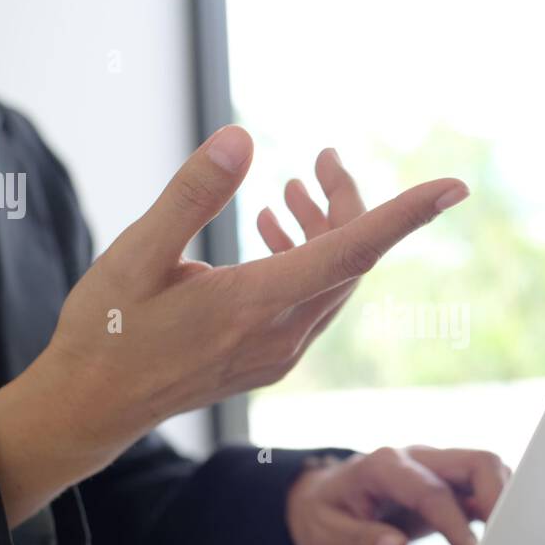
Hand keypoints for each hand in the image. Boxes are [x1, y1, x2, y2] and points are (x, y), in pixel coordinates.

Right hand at [0, 126, 468, 526]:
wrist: (91, 406)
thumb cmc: (105, 330)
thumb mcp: (135, 254)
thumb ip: (192, 194)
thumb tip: (242, 137)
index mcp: (252, 305)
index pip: (350, 251)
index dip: (403, 215)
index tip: (452, 187)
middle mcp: (279, 334)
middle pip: (348, 259)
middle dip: (348, 203)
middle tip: (324, 159)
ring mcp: (278, 352)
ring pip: (332, 281)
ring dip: (324, 230)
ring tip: (292, 189)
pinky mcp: (269, 359)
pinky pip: (311, 301)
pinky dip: (306, 259)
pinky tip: (270, 229)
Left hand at [286, 446, 512, 544]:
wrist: (318, 497)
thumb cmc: (323, 513)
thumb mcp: (326, 532)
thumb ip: (360, 540)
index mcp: (385, 466)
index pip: (433, 491)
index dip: (457, 524)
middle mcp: (417, 459)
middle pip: (476, 462)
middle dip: (500, 498)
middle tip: (508, 541)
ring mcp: (436, 468)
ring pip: (487, 470)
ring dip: (506, 500)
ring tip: (513, 540)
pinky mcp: (448, 484)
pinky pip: (484, 486)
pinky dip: (499, 507)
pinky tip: (504, 536)